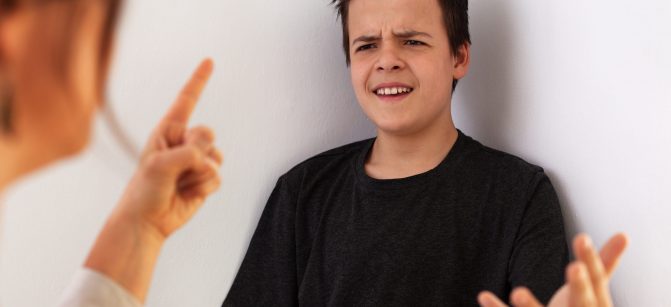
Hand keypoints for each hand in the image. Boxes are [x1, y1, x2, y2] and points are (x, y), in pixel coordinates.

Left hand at [84, 59, 221, 301]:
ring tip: (180, 184)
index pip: (186, 100)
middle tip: (178, 167)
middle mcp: (184, 142)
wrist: (147, 222)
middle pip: (208, 133)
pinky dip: (206, 187)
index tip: (210, 61)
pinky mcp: (206, 179)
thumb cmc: (145, 190)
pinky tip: (189, 193)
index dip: (199, 80)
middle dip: (197, 151)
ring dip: (200, 173)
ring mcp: (196, 160)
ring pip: (217, 156)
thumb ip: (187, 154)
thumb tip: (209, 157)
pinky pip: (219, 176)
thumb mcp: (159, 165)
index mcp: (168, 130)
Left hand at [477, 233, 628, 306]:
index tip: (581, 237)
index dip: (590, 260)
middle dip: (579, 287)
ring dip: (531, 306)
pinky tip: (484, 295)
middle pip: (582, 302)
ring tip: (517, 292)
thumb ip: (604, 263)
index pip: (597, 281)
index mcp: (595, 305)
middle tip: (574, 268)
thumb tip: (623, 234)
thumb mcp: (596, 292)